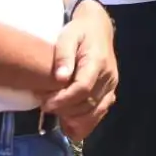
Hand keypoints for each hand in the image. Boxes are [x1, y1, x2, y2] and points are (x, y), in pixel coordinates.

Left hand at [40, 1, 117, 137]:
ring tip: (57, 117)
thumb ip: (63, 55)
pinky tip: (71, 127)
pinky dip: (87, 123)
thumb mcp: (67, 37)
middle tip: (45, 105)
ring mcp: (111, 85)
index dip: (63, 100)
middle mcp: (108, 76)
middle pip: (88, 104)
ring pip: (96, 112)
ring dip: (75, 120)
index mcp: (97, 62)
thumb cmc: (79, 32)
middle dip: (65, 110)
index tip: (44, 103)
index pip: (82, 89)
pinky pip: (101, 112)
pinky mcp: (110, 91)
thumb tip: (60, 77)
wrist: (98, 29)